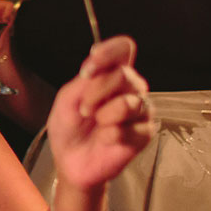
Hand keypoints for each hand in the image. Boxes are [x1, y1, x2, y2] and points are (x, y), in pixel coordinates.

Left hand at [47, 36, 154, 190]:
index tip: (88, 68)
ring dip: (104, 114)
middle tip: (83, 109)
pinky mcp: (144, 134)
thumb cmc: (69, 128)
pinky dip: (111, 135)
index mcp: (111, 74)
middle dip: (96, 92)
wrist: (70, 161)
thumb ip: (83, 82)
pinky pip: (132, 129)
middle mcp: (130, 89)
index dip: (110, 51)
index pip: (124, 49)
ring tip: (95, 123)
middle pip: (125, 75)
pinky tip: (105, 139)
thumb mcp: (66, 100)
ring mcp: (140, 111)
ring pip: (129, 102)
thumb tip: (99, 70)